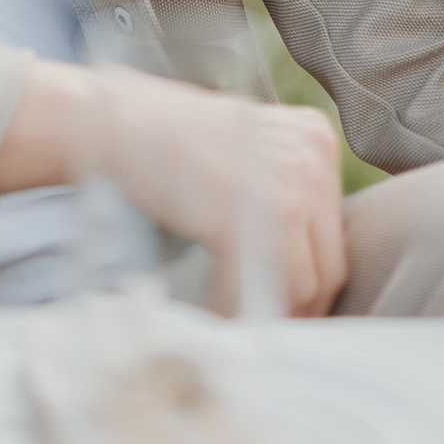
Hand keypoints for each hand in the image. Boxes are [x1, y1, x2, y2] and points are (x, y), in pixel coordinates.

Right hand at [0, 61, 346, 313]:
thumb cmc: (166, 143)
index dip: (307, 278)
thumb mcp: (245, 151)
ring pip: (306, 284)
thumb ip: (279, 190)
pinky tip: (214, 309)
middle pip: (329, 261)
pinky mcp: (261, 213)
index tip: (279, 305)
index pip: (331, 232)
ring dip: (269, 311)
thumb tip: (300, 265)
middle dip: (295, 304)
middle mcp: (315, 155)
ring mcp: (293, 183)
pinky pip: (270, 286)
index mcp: (316, 138)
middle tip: (258, 322)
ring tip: (231, 316)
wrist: (112, 121)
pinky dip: (242, 307)